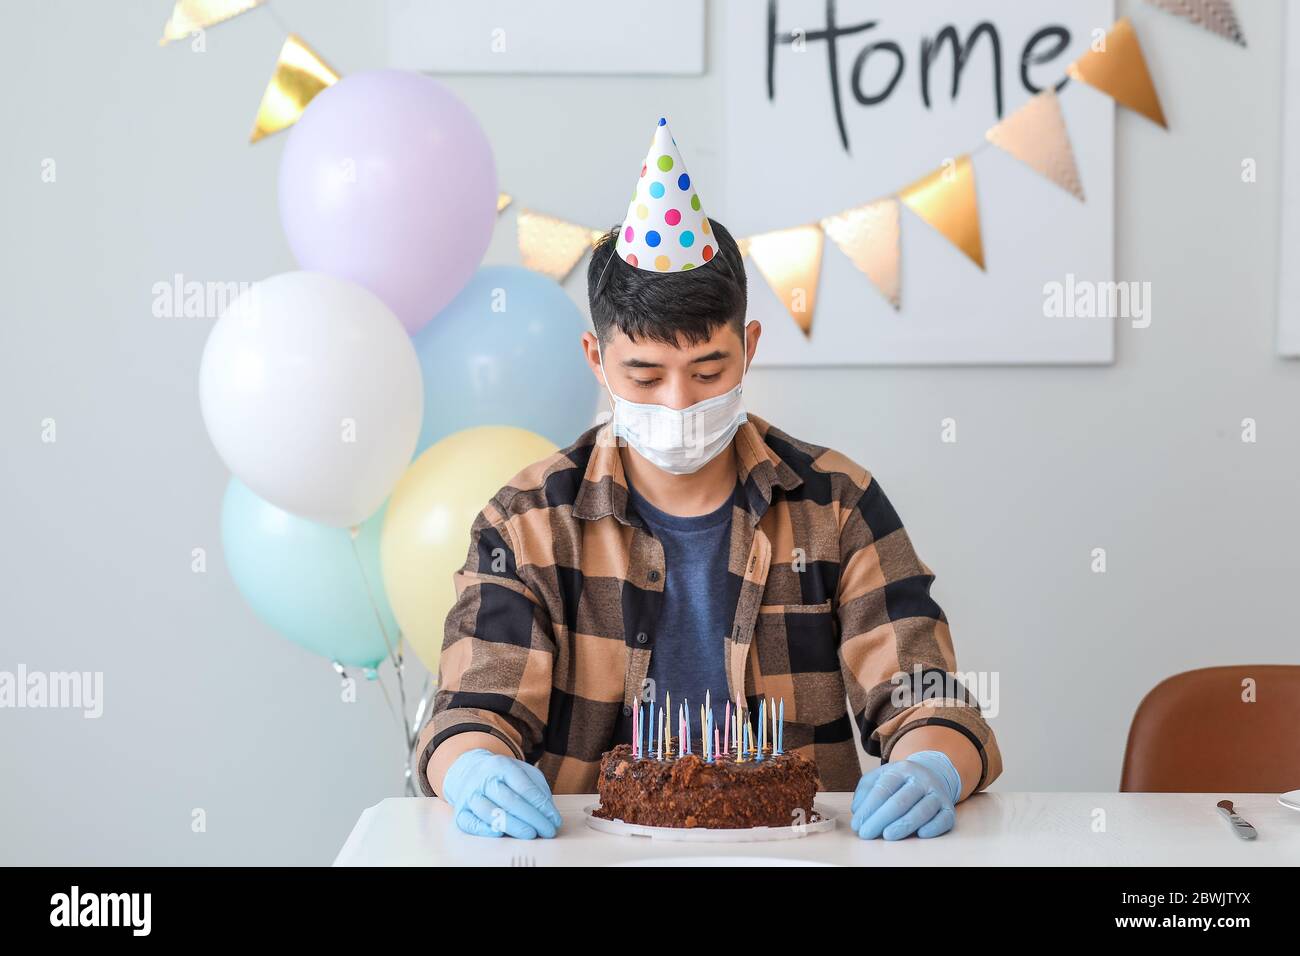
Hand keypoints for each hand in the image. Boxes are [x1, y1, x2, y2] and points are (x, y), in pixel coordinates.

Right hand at [441, 748, 562, 838]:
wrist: (469, 770)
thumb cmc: (500, 774)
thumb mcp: (522, 771)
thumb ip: (537, 787)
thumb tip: (547, 811)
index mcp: (502, 766)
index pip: (524, 787)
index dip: (541, 806)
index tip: (554, 819)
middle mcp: (484, 779)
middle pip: (510, 801)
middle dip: (532, 818)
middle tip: (547, 830)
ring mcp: (470, 795)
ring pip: (490, 813)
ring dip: (513, 826)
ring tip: (531, 834)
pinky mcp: (460, 810)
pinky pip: (470, 823)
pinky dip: (485, 830)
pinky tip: (501, 833)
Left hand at [851, 750, 960, 839]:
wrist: (933, 775)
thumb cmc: (900, 782)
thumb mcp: (880, 777)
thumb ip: (866, 790)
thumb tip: (857, 810)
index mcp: (901, 770)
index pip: (883, 789)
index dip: (869, 808)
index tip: (857, 824)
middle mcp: (921, 779)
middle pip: (900, 801)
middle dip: (881, 819)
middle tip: (867, 834)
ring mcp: (937, 793)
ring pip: (922, 810)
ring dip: (904, 825)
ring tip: (888, 835)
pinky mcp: (949, 808)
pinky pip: (944, 819)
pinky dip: (934, 827)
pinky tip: (921, 834)